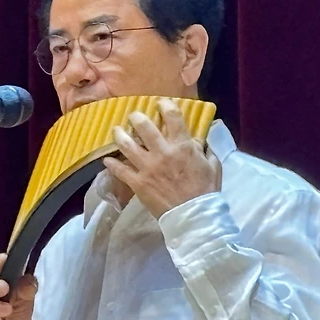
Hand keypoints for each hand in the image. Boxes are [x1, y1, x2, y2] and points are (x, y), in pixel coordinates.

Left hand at [102, 99, 221, 217]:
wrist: (194, 216)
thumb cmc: (205, 191)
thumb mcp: (212, 165)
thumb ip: (205, 149)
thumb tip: (201, 138)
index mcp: (183, 146)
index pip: (172, 116)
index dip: (165, 105)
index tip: (160, 103)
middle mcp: (162, 152)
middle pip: (144, 126)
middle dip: (136, 117)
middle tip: (134, 117)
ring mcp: (147, 167)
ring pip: (127, 145)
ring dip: (119, 135)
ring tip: (116, 131)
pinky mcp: (138, 183)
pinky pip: (120, 170)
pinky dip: (111, 164)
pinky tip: (107, 160)